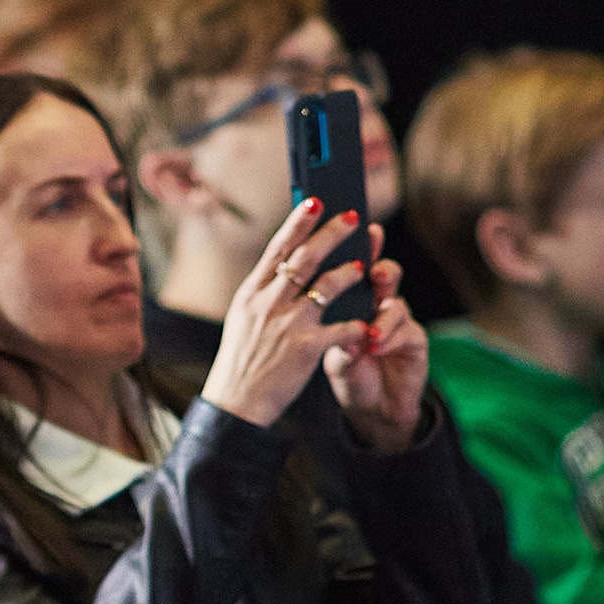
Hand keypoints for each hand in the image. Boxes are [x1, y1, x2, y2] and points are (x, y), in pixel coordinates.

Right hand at [200, 198, 374, 427]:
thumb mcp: (243, 319)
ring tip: (363, 267)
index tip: (315, 200)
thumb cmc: (242, 361)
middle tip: (354, 218)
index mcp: (250, 294)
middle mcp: (268, 303)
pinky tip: (368, 321)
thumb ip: (264, 293)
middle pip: (306, 258)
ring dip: (349, 272)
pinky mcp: (306, 348)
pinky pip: (342, 327)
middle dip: (333, 234)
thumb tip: (287, 266)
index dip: (298, 223)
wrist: (235, 403)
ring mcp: (287, 324)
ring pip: (327, 286)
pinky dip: (358, 324)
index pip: (278, 249)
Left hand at [321, 230, 428, 454]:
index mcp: (355, 300)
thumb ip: (326, 327)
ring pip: (396, 304)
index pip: (355, 268)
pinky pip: (406, 331)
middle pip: (385, 275)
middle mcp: (379, 303)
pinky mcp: (415, 341)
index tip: (353, 235)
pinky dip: (389, 338)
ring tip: (370, 331)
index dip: (356, 250)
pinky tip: (376, 347)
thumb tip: (318, 307)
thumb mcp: (328, 350)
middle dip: (381, 269)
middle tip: (374, 272)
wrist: (370, 409)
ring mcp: (400, 321)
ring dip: (383, 315)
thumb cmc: (348, 372)